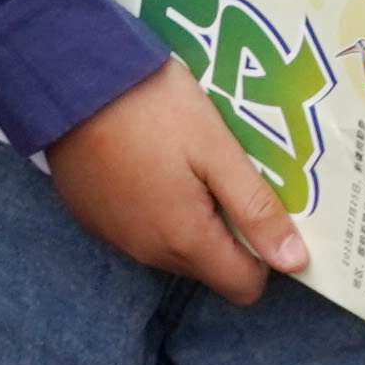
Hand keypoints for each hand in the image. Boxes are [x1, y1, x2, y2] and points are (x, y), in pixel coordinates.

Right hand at [43, 64, 305, 302]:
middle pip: (208, 266)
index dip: (264, 254)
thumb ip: (255, 207)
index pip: (244, 286)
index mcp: (185, 240)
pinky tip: (150, 159)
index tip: (262, 207)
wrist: (71, 78)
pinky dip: (153, 206)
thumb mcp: (216, 148)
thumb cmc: (153, 106)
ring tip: (188, 159)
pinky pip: (138, 228)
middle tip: (227, 171)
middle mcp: (148, 252)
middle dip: (225, 229)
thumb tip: (293, 262)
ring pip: (172, 247)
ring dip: (189, 217)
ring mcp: (115, 236)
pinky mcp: (92, 216)